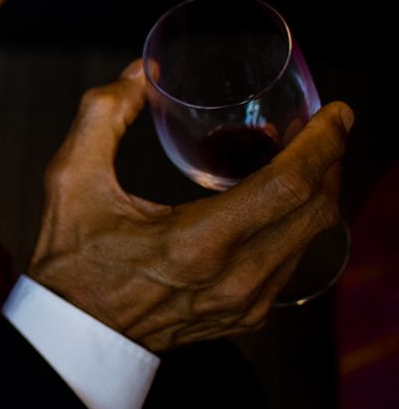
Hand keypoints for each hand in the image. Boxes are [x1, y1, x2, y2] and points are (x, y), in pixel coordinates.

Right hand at [25, 60, 349, 351]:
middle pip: (315, 210)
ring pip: (310, 236)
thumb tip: (142, 73)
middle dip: (330, 160)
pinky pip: (292, 260)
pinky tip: (273, 200)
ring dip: (315, 191)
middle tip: (324, 125)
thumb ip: (103, 115)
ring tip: (296, 156)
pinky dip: (295, 222)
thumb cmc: (71, 258)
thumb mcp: (70, 178)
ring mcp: (247, 303)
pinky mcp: (248, 316)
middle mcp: (234, 278)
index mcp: (197, 242)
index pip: (289, 186)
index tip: (338, 112)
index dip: (323, 144)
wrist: (76, 335)